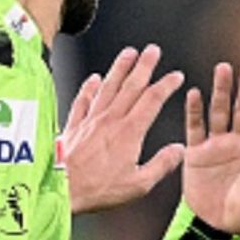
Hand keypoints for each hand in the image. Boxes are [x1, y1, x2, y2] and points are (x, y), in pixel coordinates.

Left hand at [62, 45, 184, 213]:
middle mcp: (110, 120)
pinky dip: (89, 87)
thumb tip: (178, 151)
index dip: (166, 85)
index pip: (152, 100)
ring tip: (128, 54)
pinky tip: (94, 79)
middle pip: (131, 86)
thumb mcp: (138, 184)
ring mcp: (90, 120)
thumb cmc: (97, 188)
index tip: (175, 76)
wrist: (61, 188)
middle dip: (144, 65)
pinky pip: (83, 100)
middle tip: (152, 51)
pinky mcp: (74, 126)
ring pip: (108, 87)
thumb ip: (161, 165)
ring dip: (120, 68)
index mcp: (129, 132)